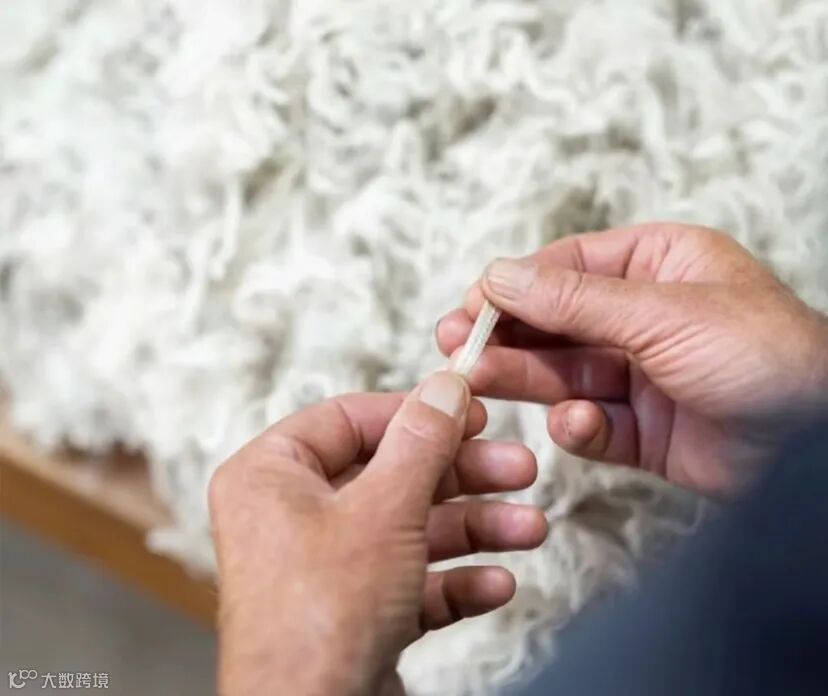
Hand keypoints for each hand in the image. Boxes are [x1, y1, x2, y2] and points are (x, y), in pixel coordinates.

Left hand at [209, 372, 547, 695]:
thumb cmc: (320, 616)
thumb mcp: (384, 508)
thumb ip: (421, 441)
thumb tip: (446, 385)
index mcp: (271, 475)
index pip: (350, 420)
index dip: (416, 412)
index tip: (473, 411)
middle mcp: (292, 517)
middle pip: (392, 475)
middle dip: (463, 477)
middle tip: (521, 469)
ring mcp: (324, 567)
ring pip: (410, 530)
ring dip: (474, 530)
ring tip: (530, 529)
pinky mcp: (353, 612)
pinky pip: (409, 582)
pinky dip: (454, 582)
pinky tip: (497, 584)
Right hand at [437, 223, 827, 495]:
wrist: (819, 449)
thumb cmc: (766, 358)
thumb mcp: (662, 314)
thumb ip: (573, 300)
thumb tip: (500, 275)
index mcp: (658, 266)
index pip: (567, 267)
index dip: (514, 286)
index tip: (471, 306)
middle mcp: (645, 317)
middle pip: (556, 322)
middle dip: (507, 335)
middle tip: (457, 347)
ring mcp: (644, 375)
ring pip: (564, 374)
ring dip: (525, 379)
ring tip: (479, 383)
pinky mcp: (645, 430)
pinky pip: (592, 424)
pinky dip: (578, 427)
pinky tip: (577, 425)